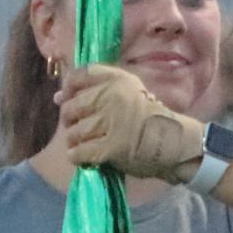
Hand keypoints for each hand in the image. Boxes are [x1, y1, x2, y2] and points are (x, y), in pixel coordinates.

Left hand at [57, 65, 203, 181]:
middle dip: (71, 121)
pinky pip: (80, 152)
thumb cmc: (148, 118)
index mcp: (118, 79)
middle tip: (83, 128)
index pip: (80, 76)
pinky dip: (78, 156)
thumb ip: (95, 91)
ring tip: (86, 143)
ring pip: (74, 132)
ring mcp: (112, 122)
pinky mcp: (111, 147)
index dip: (70, 89)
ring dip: (75, 141)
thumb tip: (57, 97)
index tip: (72, 99)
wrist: (174, 143)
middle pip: (72, 107)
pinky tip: (85, 156)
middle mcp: (113, 96)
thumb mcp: (128, 93)